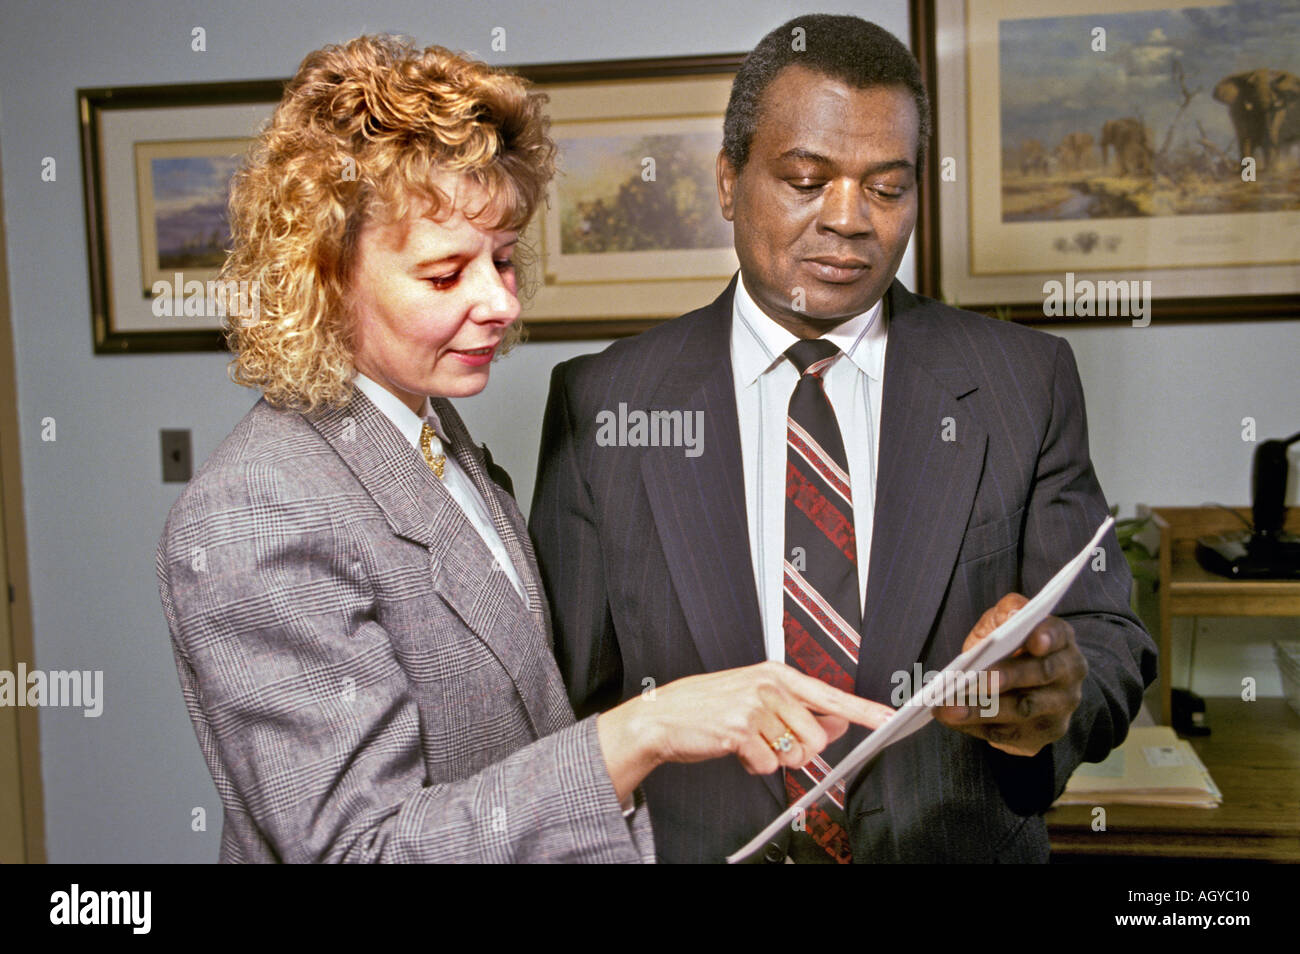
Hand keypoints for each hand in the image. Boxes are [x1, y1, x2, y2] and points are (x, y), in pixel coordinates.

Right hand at [597, 661, 893, 801]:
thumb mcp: (757, 700)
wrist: (664, 717)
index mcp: (777, 675)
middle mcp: (769, 686)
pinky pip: (767, 765)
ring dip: (772, 758)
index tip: (889, 718)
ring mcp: (754, 706)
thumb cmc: (711, 708)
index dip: (864, 710)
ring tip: (746, 742)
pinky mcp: (740, 730)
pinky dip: (753, 766)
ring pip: (793, 754)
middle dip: (796, 750)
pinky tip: (734, 750)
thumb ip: (798, 711)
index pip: (830, 694)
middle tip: (769, 741)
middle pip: (815, 736)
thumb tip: (837, 724)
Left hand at [933, 593, 1087, 756]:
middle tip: (973, 679)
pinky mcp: (1042, 734)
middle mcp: (1068, 674)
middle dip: (1008, 677)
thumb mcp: (1004, 622)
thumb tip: (1010, 615)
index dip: (1047, 637)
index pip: (1058, 635)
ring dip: (983, 710)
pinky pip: (1009, 734)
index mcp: (1061, 640)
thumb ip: (1006, 613)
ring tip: (948, 707)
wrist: (1024, 684)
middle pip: (1041, 674)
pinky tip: (950, 718)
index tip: (1034, 640)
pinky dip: (976, 726)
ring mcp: (1059, 708)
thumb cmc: (1009, 646)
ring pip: (1022, 710)